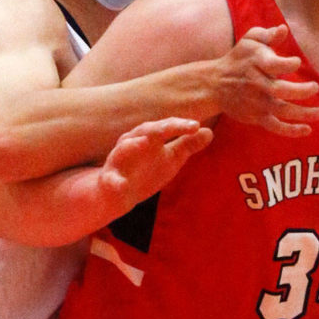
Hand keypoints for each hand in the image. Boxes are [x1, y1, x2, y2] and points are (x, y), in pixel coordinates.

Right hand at [98, 118, 212, 211]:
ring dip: (132, 146)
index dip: (180, 126)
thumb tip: (209, 132)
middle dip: (160, 128)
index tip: (196, 126)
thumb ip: (187, 145)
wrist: (117, 193)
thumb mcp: (170, 159)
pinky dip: (115, 182)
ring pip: (123, 150)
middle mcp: (131, 144)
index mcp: (148, 138)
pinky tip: (121, 186)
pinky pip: (111, 180)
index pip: (165, 127)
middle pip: (145, 132)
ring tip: (145, 142)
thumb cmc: (146, 170)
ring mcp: (117, 161)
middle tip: (176, 125)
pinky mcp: (109, 180)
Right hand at [215, 25, 318, 136]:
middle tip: (315, 87)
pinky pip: (275, 126)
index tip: (297, 63)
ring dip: (304, 114)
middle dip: (300, 91)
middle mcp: (257, 84)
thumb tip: (283, 29)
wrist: (215, 85)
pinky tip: (308, 129)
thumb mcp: (250, 41)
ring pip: (282, 111)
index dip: (287, 64)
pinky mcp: (257, 117)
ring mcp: (257, 103)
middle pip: (279, 90)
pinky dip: (291, 130)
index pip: (273, 65)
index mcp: (256, 63)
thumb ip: (268, 35)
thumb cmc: (238, 59)